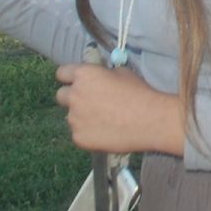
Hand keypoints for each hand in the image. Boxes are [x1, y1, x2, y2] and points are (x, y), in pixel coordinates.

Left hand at [56, 62, 185, 155]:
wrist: (149, 120)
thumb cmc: (139, 93)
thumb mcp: (121, 73)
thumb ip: (102, 74)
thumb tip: (98, 78)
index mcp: (83, 75)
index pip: (62, 73)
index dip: (69, 78)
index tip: (77, 82)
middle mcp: (74, 96)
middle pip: (60, 95)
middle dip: (71, 97)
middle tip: (88, 102)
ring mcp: (74, 119)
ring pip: (71, 116)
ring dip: (81, 116)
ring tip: (103, 120)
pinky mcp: (79, 138)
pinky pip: (78, 133)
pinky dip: (88, 132)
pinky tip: (106, 131)